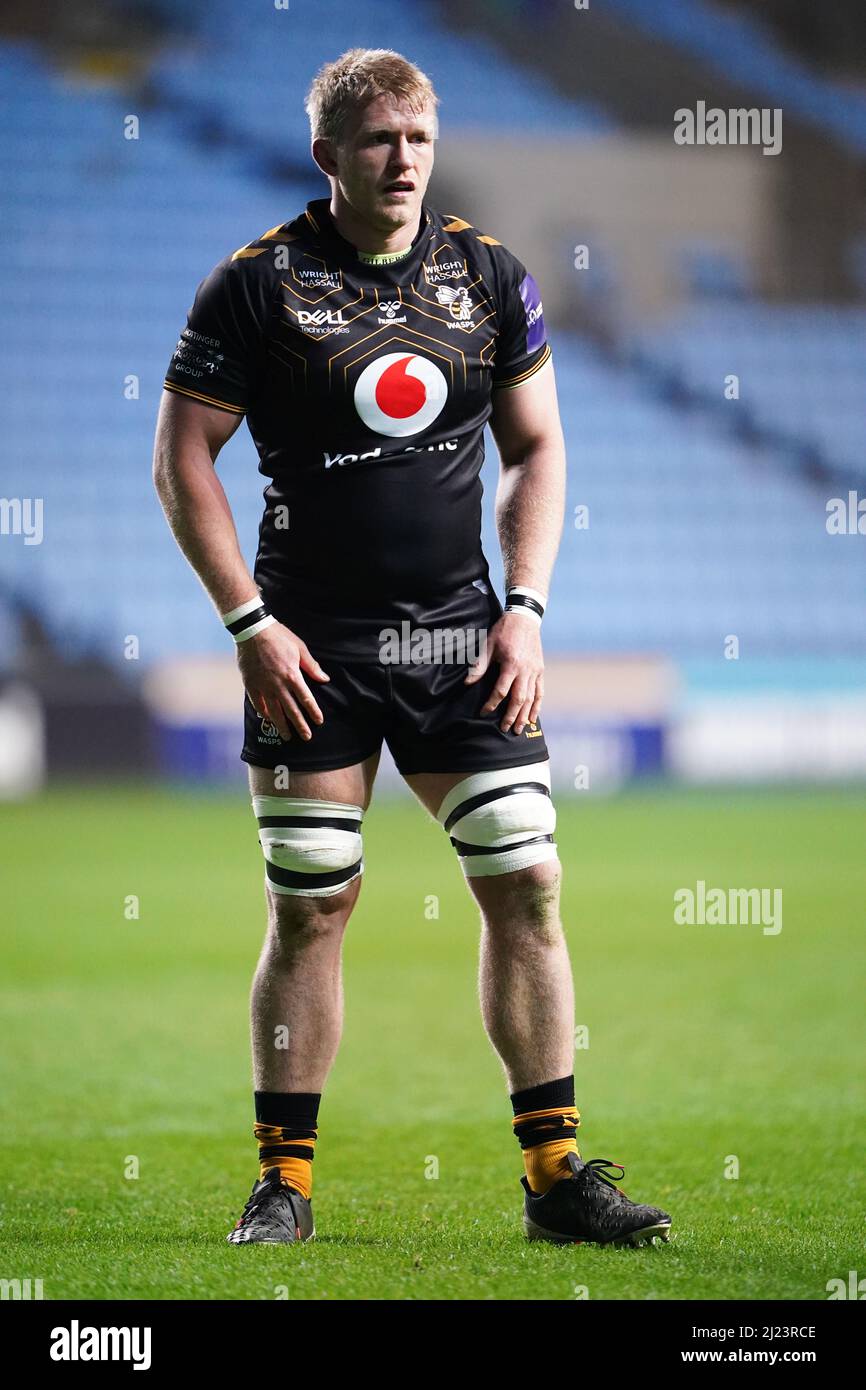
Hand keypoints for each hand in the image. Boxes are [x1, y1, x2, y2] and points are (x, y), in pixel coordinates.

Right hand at [237, 621, 329, 740]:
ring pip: (274, 711)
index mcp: (292, 675)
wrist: (252, 629)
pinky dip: (263, 712)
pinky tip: (268, 718)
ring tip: (286, 736)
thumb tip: (324, 679)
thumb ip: (311, 666)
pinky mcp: (250, 684)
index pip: (306, 699)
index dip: (313, 711)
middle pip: (291, 710)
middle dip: (299, 725)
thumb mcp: (300, 648)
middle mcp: (278, 684)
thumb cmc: (279, 636)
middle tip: (306, 737)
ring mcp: (263, 685)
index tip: (318, 722)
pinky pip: (257, 703)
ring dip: (281, 725)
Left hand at [464, 612, 543, 733]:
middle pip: (519, 699)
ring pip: (531, 698)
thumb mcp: (488, 645)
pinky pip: (540, 691)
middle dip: (511, 716)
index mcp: (511, 664)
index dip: (491, 704)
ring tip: (519, 729)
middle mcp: (525, 670)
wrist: (525, 618)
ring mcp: (535, 671)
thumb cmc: (503, 631)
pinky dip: (537, 706)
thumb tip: (468, 683)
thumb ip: (479, 666)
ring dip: (525, 715)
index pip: (501, 691)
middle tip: (505, 729)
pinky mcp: (540, 670)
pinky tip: (533, 717)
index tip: (484, 713)